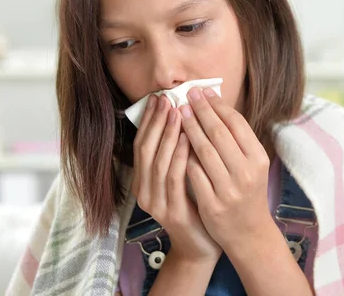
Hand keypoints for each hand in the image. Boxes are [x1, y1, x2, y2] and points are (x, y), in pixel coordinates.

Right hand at [132, 94, 221, 263]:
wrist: (202, 246)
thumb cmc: (196, 206)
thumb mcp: (184, 177)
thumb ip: (179, 153)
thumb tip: (183, 116)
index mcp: (144, 181)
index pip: (142, 144)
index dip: (149, 120)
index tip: (159, 97)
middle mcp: (145, 191)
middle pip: (146, 150)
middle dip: (156, 122)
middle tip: (167, 99)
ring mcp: (156, 203)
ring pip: (158, 162)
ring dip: (167, 134)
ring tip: (177, 112)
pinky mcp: (172, 212)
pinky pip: (174, 178)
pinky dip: (179, 156)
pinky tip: (187, 139)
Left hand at [179, 87, 273, 251]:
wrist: (249, 232)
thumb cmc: (248, 192)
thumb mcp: (252, 165)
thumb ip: (237, 140)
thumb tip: (215, 105)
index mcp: (258, 159)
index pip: (237, 124)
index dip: (218, 105)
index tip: (203, 91)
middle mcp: (246, 172)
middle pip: (219, 133)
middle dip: (200, 111)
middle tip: (186, 95)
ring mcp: (229, 189)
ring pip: (204, 151)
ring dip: (189, 128)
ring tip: (178, 112)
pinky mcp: (212, 204)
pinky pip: (193, 173)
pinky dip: (183, 155)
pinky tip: (175, 140)